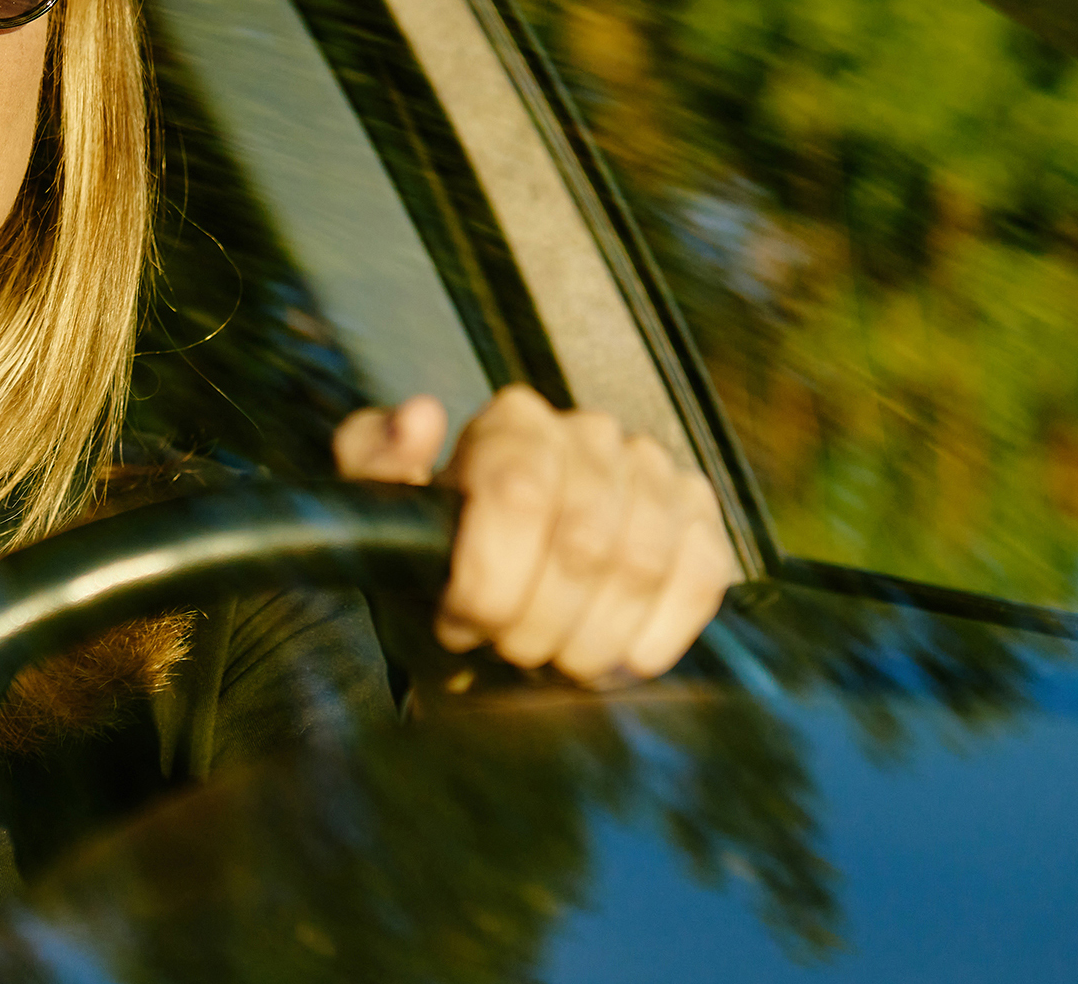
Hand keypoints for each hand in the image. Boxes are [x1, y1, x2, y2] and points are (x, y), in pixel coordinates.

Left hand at [333, 384, 737, 685]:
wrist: (503, 587)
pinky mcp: (698, 519)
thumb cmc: (443, 554)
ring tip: (556, 659)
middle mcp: (588, 434)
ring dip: (592, 637)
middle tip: (509, 651)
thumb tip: (421, 418)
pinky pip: (702, 574)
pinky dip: (658, 632)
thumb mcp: (388, 515)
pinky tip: (621, 658)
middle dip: (537, 621)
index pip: (517, 495)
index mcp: (512, 424)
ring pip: (640, 564)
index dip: (491, 580)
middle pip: (581, 542)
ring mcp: (651, 473)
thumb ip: (375, 462)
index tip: (463, 623)